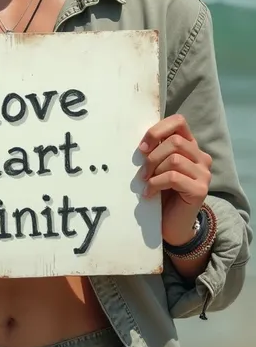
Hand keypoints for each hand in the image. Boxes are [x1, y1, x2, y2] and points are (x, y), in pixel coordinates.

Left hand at [139, 114, 211, 245]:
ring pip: (174, 159)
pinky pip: (173, 177)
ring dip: (154, 170)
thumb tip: (141, 141)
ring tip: (146, 182)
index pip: (178, 122)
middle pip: (175, 141)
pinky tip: (149, 193)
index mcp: (190, 146)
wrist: (172, 224)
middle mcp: (201, 157)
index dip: (158, 130)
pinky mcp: (200, 190)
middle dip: (153, 156)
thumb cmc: (162, 191)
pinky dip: (156, 184)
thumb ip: (155, 149)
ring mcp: (204, 174)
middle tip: (142, 172)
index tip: (142, 147)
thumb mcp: (157, 165)